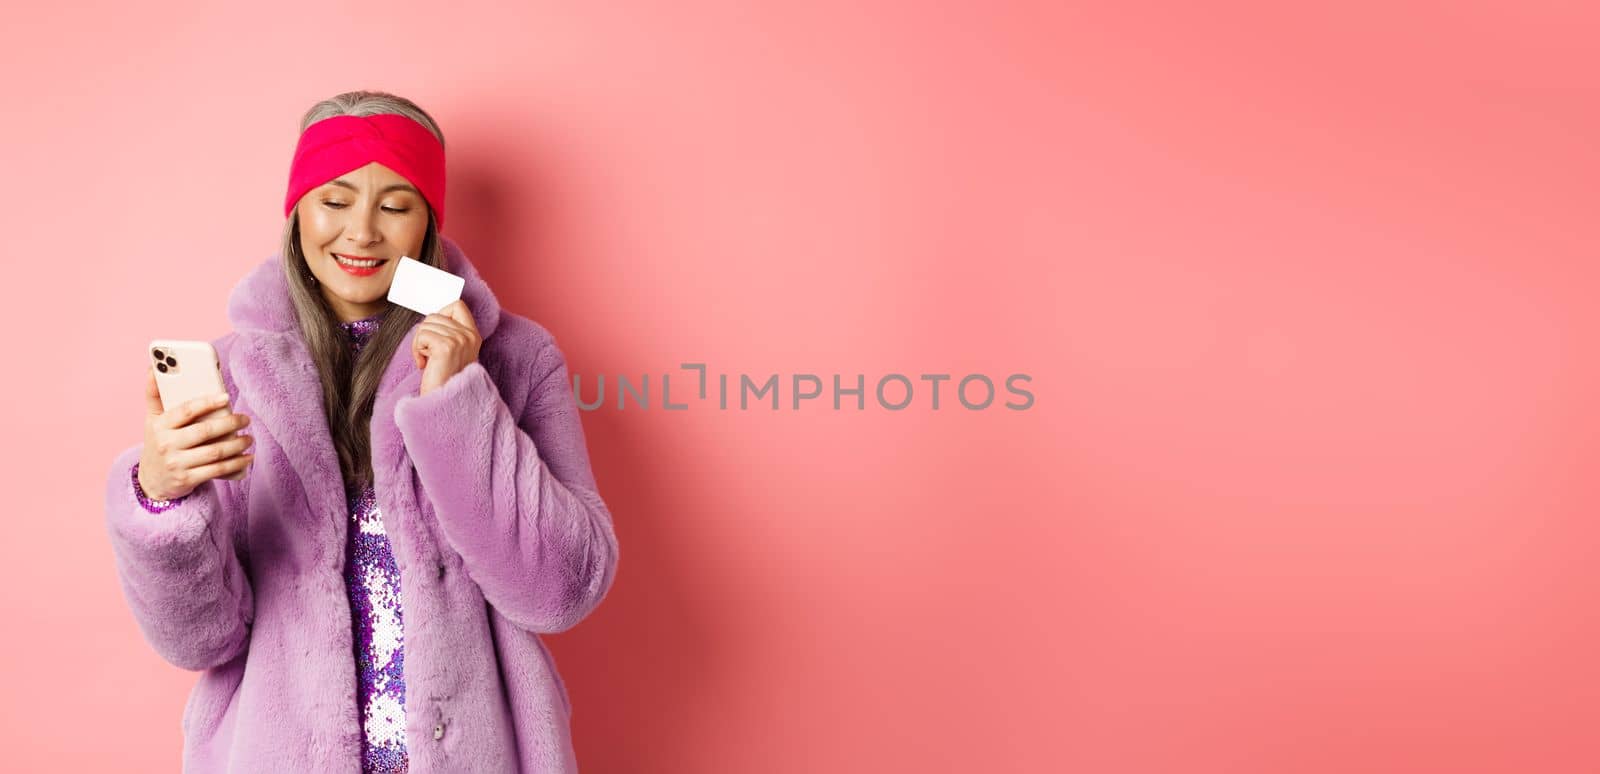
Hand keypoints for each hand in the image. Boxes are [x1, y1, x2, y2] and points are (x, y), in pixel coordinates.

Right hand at [139, 368, 254, 499]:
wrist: (152, 481)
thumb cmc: (159, 443)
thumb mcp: (152, 420)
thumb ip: (154, 395)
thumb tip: (153, 367)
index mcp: (159, 426)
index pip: (186, 411)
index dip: (207, 403)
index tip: (226, 397)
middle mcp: (166, 444)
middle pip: (204, 431)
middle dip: (230, 423)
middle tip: (245, 419)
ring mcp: (177, 464)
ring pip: (214, 452)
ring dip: (237, 444)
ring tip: (249, 438)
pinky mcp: (187, 480)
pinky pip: (217, 470)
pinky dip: (236, 463)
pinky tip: (247, 457)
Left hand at [413, 299, 481, 395]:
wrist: (444, 403)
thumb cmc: (444, 380)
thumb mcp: (453, 351)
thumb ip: (449, 332)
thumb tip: (431, 317)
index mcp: (474, 335)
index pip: (457, 305)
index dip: (441, 314)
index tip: (436, 335)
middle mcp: (470, 335)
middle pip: (435, 315)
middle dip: (425, 334)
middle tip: (428, 355)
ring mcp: (460, 340)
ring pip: (426, 324)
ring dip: (419, 343)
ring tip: (428, 361)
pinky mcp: (446, 347)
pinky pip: (421, 335)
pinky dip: (417, 350)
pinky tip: (424, 365)